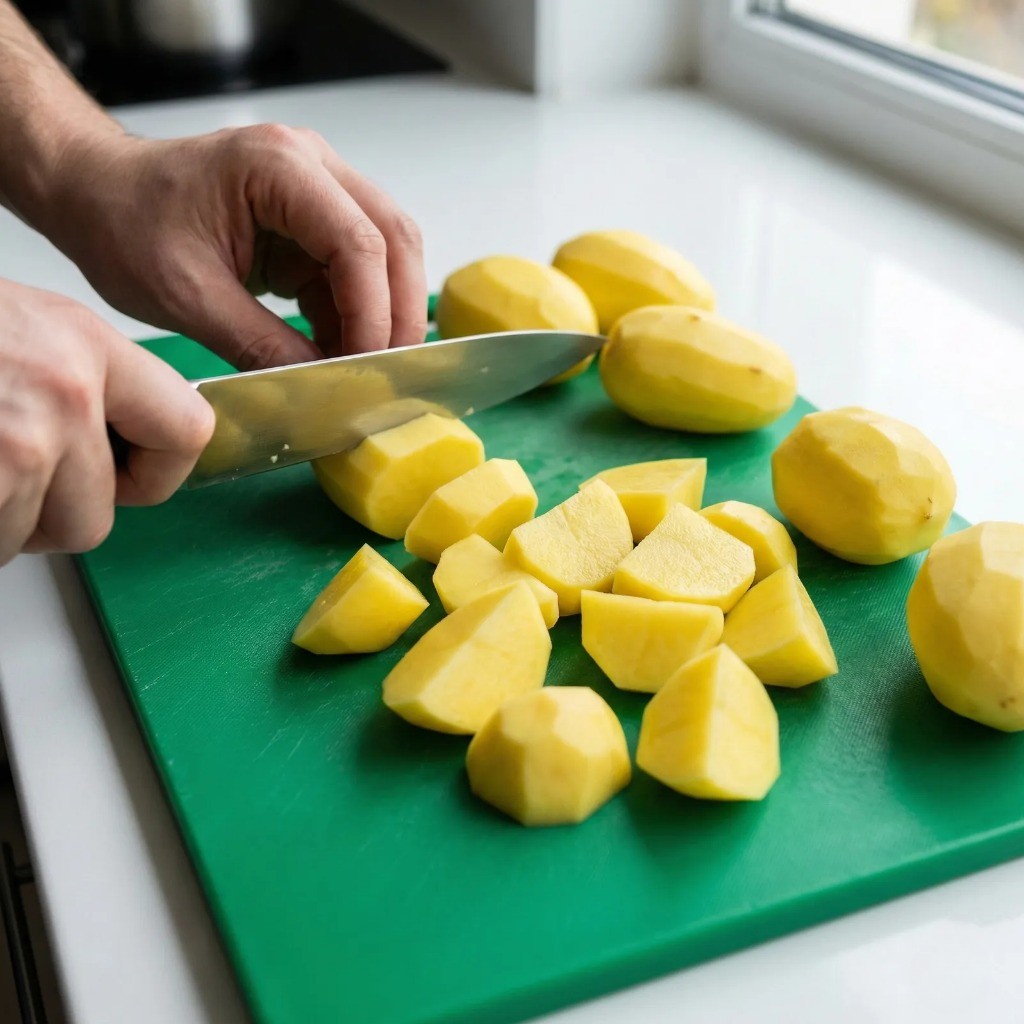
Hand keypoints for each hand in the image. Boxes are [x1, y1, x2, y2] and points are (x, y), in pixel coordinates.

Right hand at [0, 279, 213, 563]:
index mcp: (88, 345)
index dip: (156, 473)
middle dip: (57, 513)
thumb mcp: (27, 327)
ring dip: (9, 520)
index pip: (189, 431)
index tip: (126, 476)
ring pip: (47, 535)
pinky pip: (1, 547)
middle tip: (13, 475)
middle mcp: (68, 391)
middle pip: (103, 513)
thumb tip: (124, 438)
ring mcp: (23, 441)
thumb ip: (87, 380)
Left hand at [41, 125, 427, 369]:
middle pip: (394, 239)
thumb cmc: (124, 222)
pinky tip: (337, 352)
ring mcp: (318, 189)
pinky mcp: (313, 220)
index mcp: (277, 166)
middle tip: (389, 373)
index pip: (359, 242)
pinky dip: (356, 315)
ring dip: (384, 314)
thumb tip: (321, 386)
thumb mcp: (188, 296)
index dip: (374, 313)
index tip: (367, 368)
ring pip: (388, 253)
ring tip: (362, 368)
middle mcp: (312, 165)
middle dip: (399, 313)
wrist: (96, 193)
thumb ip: (260, 344)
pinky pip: (357, 270)